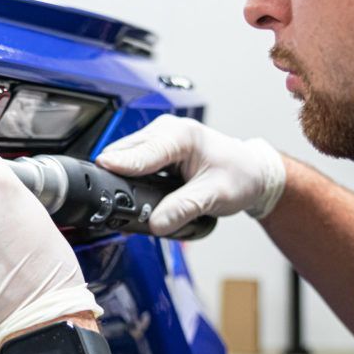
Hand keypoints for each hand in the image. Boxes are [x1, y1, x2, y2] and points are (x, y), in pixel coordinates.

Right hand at [95, 114, 285, 234]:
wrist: (252, 172)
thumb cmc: (240, 176)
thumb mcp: (214, 196)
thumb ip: (183, 209)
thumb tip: (156, 223)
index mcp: (182, 135)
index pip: (142, 151)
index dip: (120, 166)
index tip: (101, 176)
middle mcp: (167, 130)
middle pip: (124, 150)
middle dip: (115, 175)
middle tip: (110, 201)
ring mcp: (159, 137)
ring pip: (124, 154)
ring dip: (119, 175)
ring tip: (120, 199)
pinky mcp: (156, 148)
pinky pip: (131, 159)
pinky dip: (127, 174)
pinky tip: (129, 190)